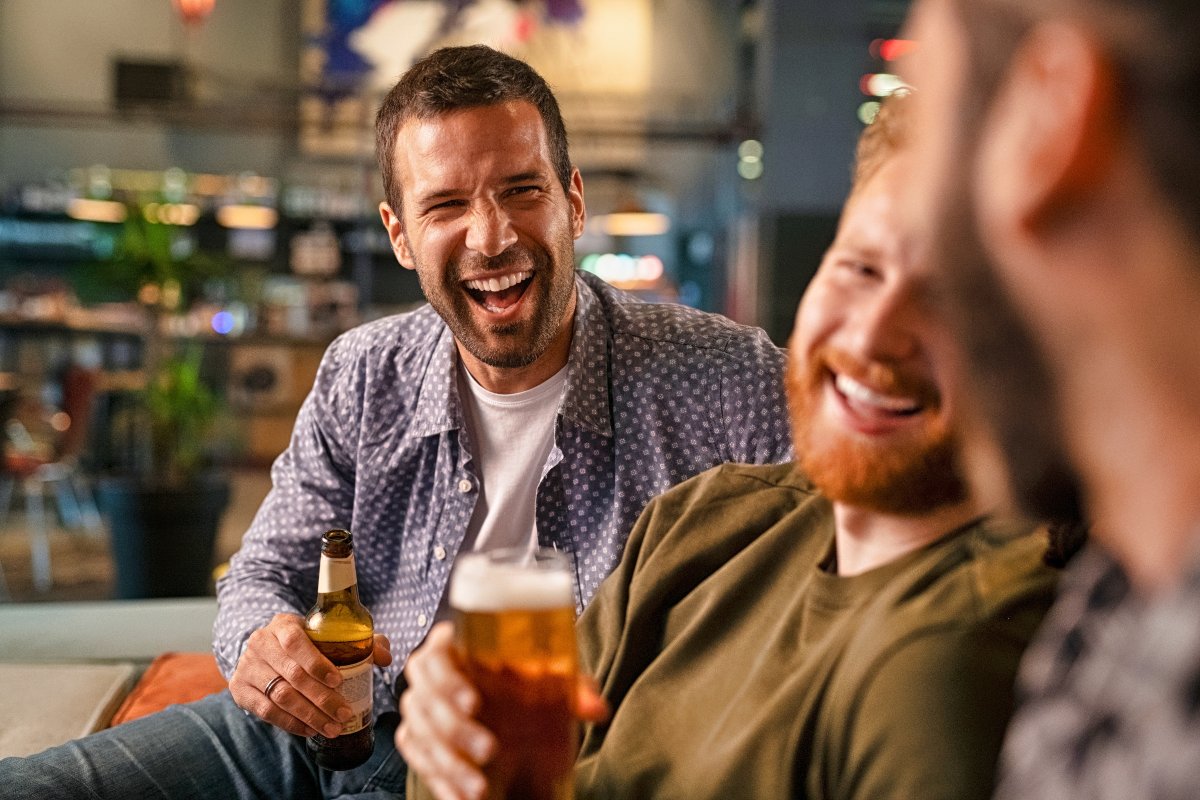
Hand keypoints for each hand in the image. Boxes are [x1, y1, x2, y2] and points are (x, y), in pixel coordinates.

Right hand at [229, 612, 393, 737]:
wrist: (264, 652)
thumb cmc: (305, 644)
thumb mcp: (326, 635)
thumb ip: (359, 642)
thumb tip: (385, 657)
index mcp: (283, 625)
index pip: (297, 642)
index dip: (317, 663)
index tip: (338, 680)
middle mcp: (261, 643)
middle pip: (292, 675)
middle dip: (321, 698)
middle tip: (343, 713)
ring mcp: (247, 667)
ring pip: (280, 696)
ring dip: (309, 715)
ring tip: (332, 727)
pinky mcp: (241, 689)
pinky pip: (266, 712)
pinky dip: (291, 723)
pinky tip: (310, 729)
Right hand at [396, 622, 608, 799]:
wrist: (517, 719)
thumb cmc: (528, 688)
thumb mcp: (550, 685)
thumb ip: (572, 691)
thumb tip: (597, 708)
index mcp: (455, 648)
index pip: (434, 656)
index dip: (447, 679)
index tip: (474, 702)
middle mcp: (430, 678)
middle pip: (423, 699)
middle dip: (455, 730)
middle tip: (491, 750)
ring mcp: (419, 710)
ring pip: (419, 735)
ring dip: (450, 764)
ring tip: (481, 788)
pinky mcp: (417, 740)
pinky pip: (420, 761)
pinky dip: (442, 783)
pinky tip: (464, 798)